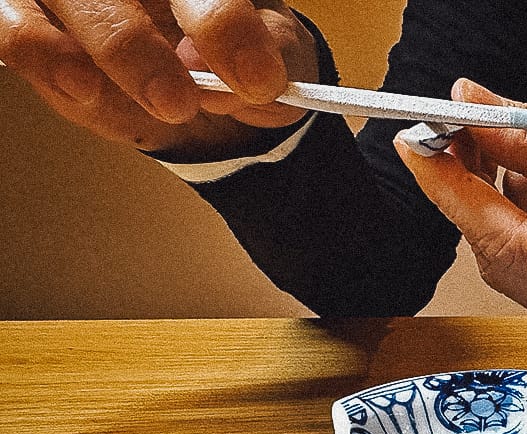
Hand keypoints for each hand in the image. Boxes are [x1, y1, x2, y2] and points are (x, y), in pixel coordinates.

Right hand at [0, 0, 316, 156]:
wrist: (202, 76)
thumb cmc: (232, 44)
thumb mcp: (269, 51)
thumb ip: (266, 54)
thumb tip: (229, 74)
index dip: (223, 23)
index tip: (257, 79)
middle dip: (139, 43)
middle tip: (179, 101)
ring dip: (105, 45)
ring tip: (132, 99)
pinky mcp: (26, 8)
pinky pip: (7, 17)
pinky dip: (35, 46)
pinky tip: (79, 84)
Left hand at [394, 79, 526, 367]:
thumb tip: (472, 110)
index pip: (508, 240)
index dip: (454, 189)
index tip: (417, 143)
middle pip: (501, 256)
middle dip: (467, 191)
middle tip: (450, 129)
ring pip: (510, 264)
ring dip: (489, 204)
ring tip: (487, 143)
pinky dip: (516, 224)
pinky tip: (518, 181)